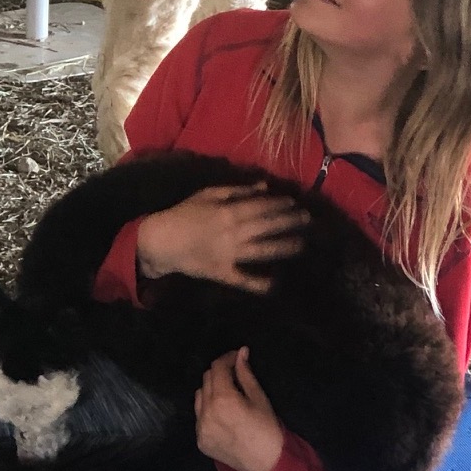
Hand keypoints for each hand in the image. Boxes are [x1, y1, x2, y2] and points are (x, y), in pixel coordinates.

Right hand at [136, 184, 307, 291]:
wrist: (161, 240)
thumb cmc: (184, 213)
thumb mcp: (208, 194)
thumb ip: (237, 190)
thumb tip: (263, 186)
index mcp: (229, 211)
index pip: (262, 207)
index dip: (280, 204)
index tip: (295, 203)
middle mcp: (233, 232)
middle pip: (268, 226)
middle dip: (290, 222)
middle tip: (308, 220)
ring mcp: (229, 254)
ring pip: (262, 251)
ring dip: (284, 247)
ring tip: (301, 244)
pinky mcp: (223, 273)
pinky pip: (244, 280)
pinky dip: (259, 283)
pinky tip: (275, 283)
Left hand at [193, 348, 284, 470]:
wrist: (265, 463)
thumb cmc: (267, 429)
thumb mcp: (259, 398)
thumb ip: (246, 374)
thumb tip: (241, 352)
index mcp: (223, 399)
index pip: (217, 368)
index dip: (227, 358)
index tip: (237, 356)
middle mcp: (207, 412)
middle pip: (206, 379)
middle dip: (220, 372)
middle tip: (235, 374)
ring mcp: (200, 427)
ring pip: (200, 396)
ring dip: (211, 389)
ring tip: (228, 394)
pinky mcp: (200, 440)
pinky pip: (199, 416)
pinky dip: (208, 409)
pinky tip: (223, 414)